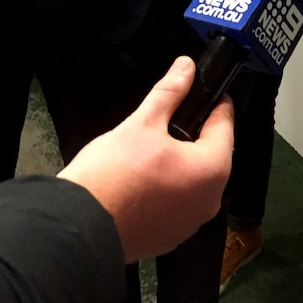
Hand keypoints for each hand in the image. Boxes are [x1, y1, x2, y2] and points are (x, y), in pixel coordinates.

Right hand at [58, 57, 233, 261]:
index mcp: (213, 169)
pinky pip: (177, 202)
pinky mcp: (170, 238)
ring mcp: (190, 224)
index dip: (214, 102)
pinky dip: (167, 187)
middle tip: (169, 116)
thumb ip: (169, 92)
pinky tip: (144, 177)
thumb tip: (187, 65)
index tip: (202, 87)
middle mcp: (210, 200)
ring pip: (193, 180)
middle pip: (211, 154)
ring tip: (152, 145)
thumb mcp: (142, 123)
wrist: (77, 229)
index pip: (224, 124)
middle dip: (194, 133)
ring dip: (180, 161)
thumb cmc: (114, 171)